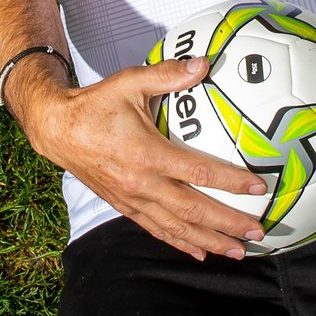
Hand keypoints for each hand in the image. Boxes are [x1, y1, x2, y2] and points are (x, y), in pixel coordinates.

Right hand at [13, 55, 269, 259]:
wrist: (57, 131)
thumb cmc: (96, 105)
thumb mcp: (130, 82)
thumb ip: (168, 75)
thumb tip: (204, 63)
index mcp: (147, 155)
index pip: (198, 172)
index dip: (231, 182)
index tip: (258, 188)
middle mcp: (142, 184)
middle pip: (193, 210)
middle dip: (228, 223)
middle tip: (258, 230)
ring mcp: (133, 200)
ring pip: (177, 227)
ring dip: (210, 241)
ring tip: (238, 251)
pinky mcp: (125, 207)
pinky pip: (157, 230)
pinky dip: (181, 243)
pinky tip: (200, 253)